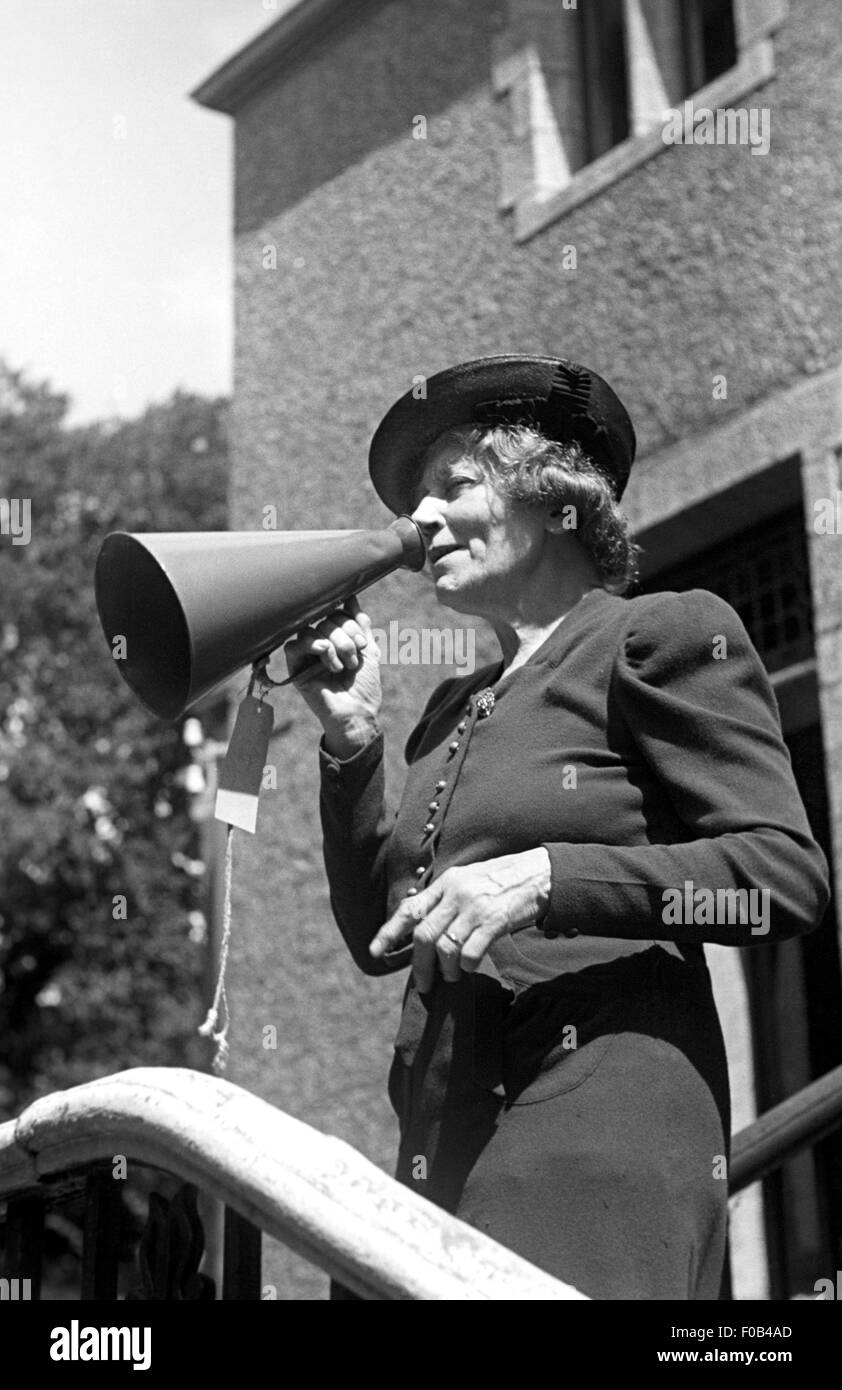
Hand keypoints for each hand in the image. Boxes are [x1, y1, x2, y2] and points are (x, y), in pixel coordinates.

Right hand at [284, 595, 381, 752]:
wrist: (359, 713)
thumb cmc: (365, 686)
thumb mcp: (369, 651)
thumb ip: (361, 625)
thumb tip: (352, 596)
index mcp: (336, 637)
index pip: (336, 613)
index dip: (350, 622)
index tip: (364, 642)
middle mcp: (319, 643)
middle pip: (324, 619)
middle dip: (345, 635)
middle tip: (355, 656)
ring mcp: (306, 656)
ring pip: (310, 629)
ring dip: (334, 642)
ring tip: (344, 664)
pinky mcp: (295, 669)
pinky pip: (293, 646)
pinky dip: (314, 647)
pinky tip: (327, 659)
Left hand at [370, 849, 551, 991]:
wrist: (538, 873)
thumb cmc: (501, 881)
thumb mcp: (467, 880)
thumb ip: (446, 900)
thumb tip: (425, 931)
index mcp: (446, 883)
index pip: (410, 909)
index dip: (389, 932)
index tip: (375, 952)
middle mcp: (456, 893)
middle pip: (424, 935)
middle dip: (419, 965)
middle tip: (423, 983)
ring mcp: (474, 908)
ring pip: (445, 948)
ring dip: (445, 970)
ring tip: (450, 977)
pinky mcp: (494, 921)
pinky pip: (470, 952)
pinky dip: (466, 966)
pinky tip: (469, 967)